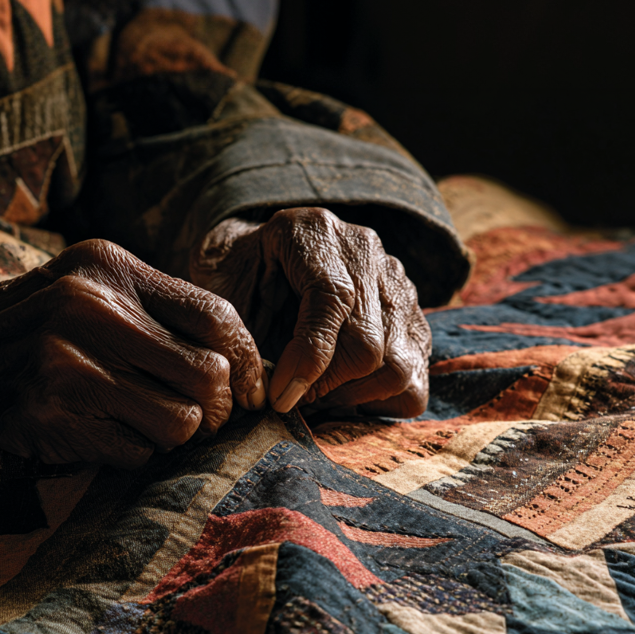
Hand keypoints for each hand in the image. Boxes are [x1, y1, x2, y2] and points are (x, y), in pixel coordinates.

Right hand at [0, 239, 266, 467]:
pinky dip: (134, 452)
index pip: (216, 316)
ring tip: (153, 425)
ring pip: (181, 422)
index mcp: (108, 269)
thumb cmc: (29, 327)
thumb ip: (155, 308)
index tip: (252, 390)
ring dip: (179, 435)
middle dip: (220, 408)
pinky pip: (134, 452)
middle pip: (208, 374)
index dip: (248, 362)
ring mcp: (69, 367)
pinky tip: (107, 434)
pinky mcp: (51, 418)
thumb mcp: (86, 287)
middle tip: (206, 418)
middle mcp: (91, 312)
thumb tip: (242, 360)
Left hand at [191, 207, 430, 417]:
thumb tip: (261, 394)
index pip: (333, 299)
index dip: (308, 359)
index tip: (279, 397)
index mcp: (312, 231)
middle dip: (325, 387)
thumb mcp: (220, 289)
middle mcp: (364, 249)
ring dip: (352, 398)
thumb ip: (237, 331)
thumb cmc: (237, 278)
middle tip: (292, 400)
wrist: (260, 256)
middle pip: (368, 343)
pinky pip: (414, 379)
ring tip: (316, 396)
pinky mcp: (413, 315)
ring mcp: (396, 281)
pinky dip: (379, 401)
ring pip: (397, 365)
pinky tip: (343, 393)